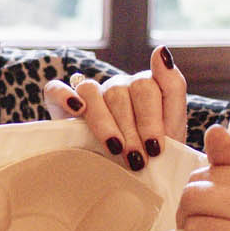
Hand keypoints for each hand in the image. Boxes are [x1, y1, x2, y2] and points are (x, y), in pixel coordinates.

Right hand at [44, 46, 188, 170]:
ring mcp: (91, 94)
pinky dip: (64, 96)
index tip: (155, 148)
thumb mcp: (173, 128)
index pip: (148, 86)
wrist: (127, 180)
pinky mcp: (63, 105)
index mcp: (146, 88)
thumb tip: (161, 49)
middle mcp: (118, 86)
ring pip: (91, 92)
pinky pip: (56, 89)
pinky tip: (76, 110)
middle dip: (131, 129)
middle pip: (121, 92)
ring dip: (104, 123)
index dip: (151, 119)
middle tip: (136, 160)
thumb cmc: (151, 154)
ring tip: (113, 149)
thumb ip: (173, 88)